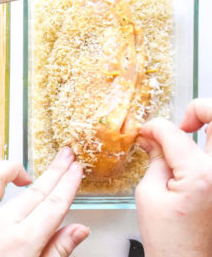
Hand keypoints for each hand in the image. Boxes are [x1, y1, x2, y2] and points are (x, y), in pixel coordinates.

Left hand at [0, 150, 88, 256]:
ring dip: (13, 170)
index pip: (52, 205)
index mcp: (22, 242)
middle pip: (33, 192)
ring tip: (26, 172)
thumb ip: (57, 252)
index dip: (67, 185)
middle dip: (53, 171)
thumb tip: (79, 230)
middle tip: (66, 155)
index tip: (77, 169)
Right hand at [136, 99, 211, 256]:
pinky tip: (201, 152)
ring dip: (210, 126)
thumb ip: (154, 159)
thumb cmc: (170, 243)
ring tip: (195, 132)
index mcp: (200, 175)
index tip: (146, 132)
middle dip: (199, 109)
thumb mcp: (149, 195)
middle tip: (186, 122)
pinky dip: (211, 147)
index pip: (174, 132)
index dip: (154, 127)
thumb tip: (152, 137)